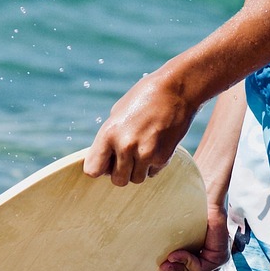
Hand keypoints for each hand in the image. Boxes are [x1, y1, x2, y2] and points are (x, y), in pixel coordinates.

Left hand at [83, 69, 197, 185]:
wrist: (176, 90)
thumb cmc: (144, 97)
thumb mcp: (117, 113)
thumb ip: (109, 138)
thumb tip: (104, 160)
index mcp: (109, 133)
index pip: (93, 170)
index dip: (99, 168)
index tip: (105, 162)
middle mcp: (125, 146)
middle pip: (117, 180)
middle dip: (121, 172)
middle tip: (126, 157)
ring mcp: (146, 154)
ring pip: (136, 179)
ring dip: (138, 170)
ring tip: (142, 150)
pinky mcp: (163, 157)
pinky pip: (152, 172)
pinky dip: (153, 164)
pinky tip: (155, 145)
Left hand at [159, 199, 230, 270]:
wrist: (201, 195)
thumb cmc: (204, 201)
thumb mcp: (211, 214)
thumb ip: (212, 228)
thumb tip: (199, 239)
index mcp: (220, 249)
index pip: (206, 269)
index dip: (188, 265)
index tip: (172, 254)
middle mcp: (216, 259)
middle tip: (164, 267)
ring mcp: (207, 262)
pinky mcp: (197, 262)